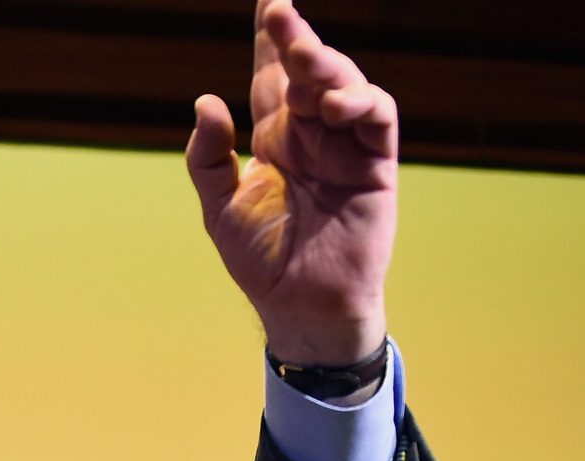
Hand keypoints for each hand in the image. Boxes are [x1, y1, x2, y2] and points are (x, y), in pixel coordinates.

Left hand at [186, 1, 395, 364]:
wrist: (299, 306)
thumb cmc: (261, 260)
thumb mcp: (220, 207)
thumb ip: (208, 157)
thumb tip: (205, 102)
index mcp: (274, 139)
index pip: (271, 76)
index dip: (269, 41)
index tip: (264, 2)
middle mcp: (312, 135)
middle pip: (308, 71)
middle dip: (294, 37)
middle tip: (277, 9)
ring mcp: (346, 147)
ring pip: (346, 84)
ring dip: (326, 63)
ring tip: (303, 51)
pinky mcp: (376, 166)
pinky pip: (378, 118)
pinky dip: (361, 101)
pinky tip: (334, 103)